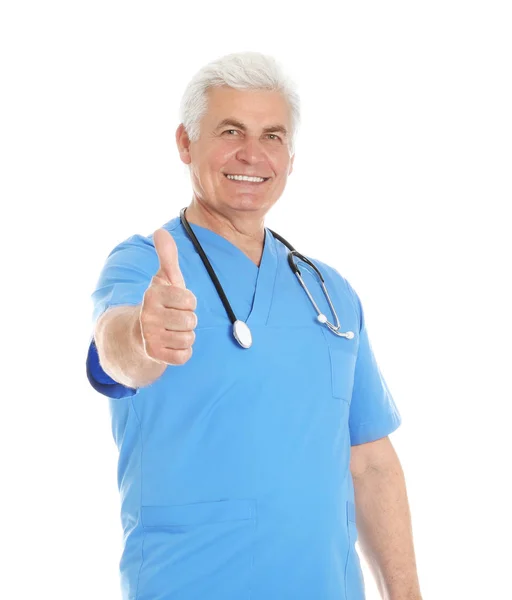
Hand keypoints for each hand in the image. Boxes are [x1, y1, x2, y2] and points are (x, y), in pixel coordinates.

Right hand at [139, 228, 197, 365]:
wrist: (139, 334)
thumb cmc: (160, 303)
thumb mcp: (164, 279)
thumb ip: (167, 256)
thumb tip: (159, 231)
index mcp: (152, 294)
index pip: (190, 300)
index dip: (188, 302)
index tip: (177, 303)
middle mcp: (148, 315)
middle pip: (191, 321)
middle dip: (187, 320)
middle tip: (174, 319)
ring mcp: (150, 336)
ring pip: (189, 338)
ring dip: (185, 336)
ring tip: (172, 331)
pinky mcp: (154, 355)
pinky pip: (184, 356)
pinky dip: (182, 352)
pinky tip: (171, 344)